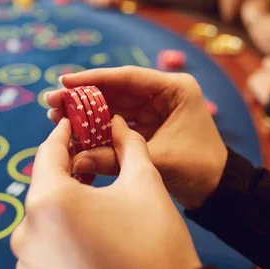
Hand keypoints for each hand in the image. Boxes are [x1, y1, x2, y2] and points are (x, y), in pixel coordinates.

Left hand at [11, 116, 201, 268]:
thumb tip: (117, 124)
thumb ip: (128, 146)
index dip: (63, 134)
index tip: (73, 123)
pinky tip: (88, 234)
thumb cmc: (155, 243)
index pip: (48, 153)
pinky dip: (60, 234)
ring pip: (43, 218)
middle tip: (90, 160)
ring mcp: (28, 263)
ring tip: (93, 201)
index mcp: (50, 201)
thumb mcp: (145, 185)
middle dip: (67, 171)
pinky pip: (43, 246)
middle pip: (44, 186)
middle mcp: (27, 233)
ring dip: (63, 205)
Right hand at [45, 67, 227, 209]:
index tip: (65, 80)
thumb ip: (116, 158)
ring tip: (55, 115)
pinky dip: (98, 127)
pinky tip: (75, 130)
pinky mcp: (148, 125)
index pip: (129, 77)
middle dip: (84, 96)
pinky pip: (118, 122)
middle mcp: (163, 94)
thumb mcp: (157, 160)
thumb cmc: (199, 169)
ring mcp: (154, 109)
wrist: (217, 191)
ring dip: (87, 111)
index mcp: (175, 89)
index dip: (95, 78)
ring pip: (114, 105)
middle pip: (117, 90)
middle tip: (52, 100)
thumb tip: (76, 159)